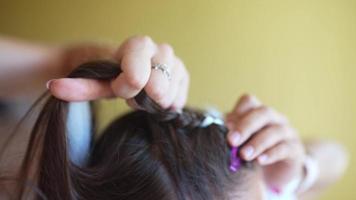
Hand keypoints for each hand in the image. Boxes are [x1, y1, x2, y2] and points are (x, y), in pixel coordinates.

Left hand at [47, 36, 189, 109]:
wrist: (123, 67)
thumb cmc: (108, 73)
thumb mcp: (93, 80)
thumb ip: (78, 85)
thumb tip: (53, 86)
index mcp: (139, 44)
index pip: (138, 74)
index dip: (127, 86)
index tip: (118, 89)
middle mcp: (161, 50)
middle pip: (158, 87)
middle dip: (141, 98)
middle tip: (131, 95)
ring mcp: (176, 63)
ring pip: (169, 96)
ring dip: (152, 103)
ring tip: (143, 96)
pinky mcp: (184, 77)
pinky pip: (178, 102)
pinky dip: (164, 106)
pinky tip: (155, 99)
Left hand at [226, 94, 305, 188]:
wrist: (274, 175)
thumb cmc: (252, 153)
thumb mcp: (241, 142)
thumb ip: (233, 133)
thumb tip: (225, 126)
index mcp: (258, 113)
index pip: (249, 101)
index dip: (238, 111)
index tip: (226, 126)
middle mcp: (275, 118)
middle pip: (263, 113)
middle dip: (246, 126)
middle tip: (232, 141)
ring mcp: (288, 133)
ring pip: (275, 131)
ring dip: (257, 143)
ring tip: (243, 155)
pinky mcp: (296, 150)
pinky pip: (285, 148)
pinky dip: (271, 154)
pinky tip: (260, 161)